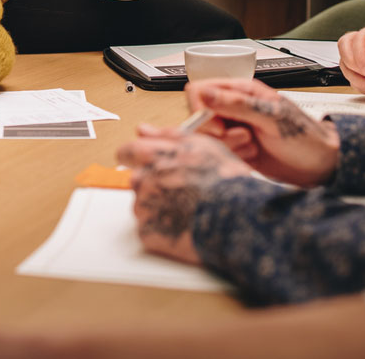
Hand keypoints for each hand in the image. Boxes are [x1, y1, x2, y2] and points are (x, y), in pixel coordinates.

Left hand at [116, 131, 252, 263]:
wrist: (238, 217)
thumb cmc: (225, 180)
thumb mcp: (201, 145)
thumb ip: (166, 135)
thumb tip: (143, 130)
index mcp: (152, 155)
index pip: (126, 152)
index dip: (140, 158)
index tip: (150, 164)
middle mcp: (142, 179)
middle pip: (138, 180)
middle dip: (154, 185)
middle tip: (182, 191)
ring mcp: (143, 208)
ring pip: (144, 205)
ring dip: (160, 208)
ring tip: (189, 209)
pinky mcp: (148, 233)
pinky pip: (150, 229)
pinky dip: (163, 230)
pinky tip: (185, 226)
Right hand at [179, 78, 338, 187]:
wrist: (322, 164)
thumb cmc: (306, 136)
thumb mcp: (272, 118)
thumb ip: (237, 105)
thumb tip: (205, 94)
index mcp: (241, 92)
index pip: (200, 91)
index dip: (202, 109)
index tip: (221, 125)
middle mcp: (234, 109)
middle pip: (199, 116)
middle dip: (215, 132)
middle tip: (242, 136)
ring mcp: (234, 129)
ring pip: (207, 137)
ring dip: (226, 145)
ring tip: (251, 145)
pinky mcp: (236, 149)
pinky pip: (218, 153)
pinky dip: (232, 157)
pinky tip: (252, 155)